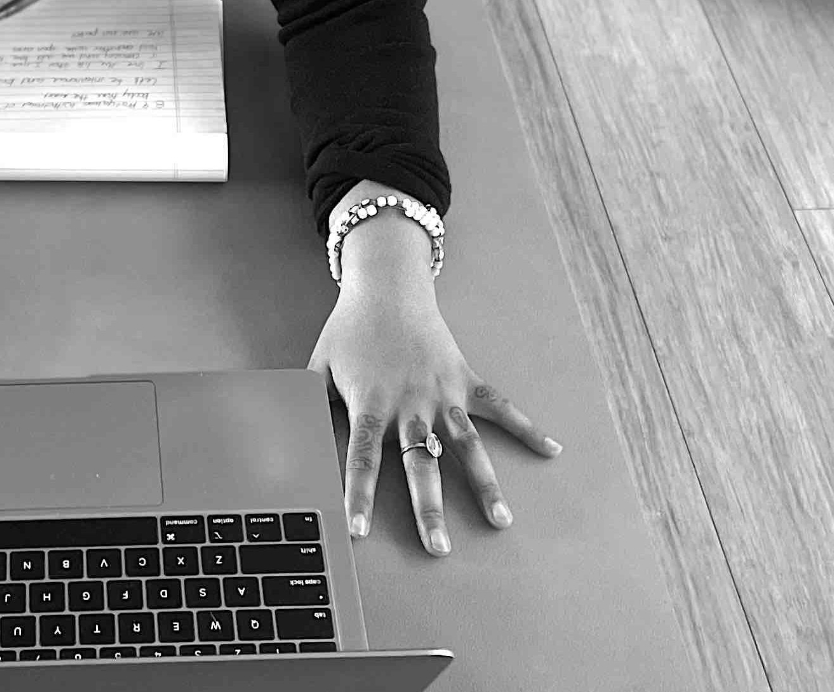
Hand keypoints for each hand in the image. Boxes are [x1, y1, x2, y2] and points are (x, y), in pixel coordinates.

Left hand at [308, 237, 559, 555]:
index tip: (359, 532)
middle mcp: (411, 402)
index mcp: (371, 402)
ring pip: (466, 445)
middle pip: (419, 464)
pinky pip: (500, 407)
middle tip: (438, 549)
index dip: (359, 495)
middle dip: (428, 508)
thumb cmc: (348, 329)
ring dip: (484, 484)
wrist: (387, 284)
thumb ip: (304, 404)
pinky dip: (527, 428)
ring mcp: (443, 392)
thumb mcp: (318, 365)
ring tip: (501, 520)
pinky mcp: (466, 378)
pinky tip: (552, 451)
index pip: (362, 457)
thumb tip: (282, 438)